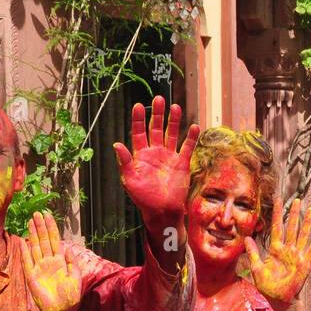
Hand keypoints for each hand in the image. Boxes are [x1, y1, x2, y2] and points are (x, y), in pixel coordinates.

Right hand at [21, 211, 79, 310]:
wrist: (60, 310)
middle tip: (37, 213)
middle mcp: (49, 262)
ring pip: (35, 247)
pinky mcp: (31, 276)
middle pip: (44, 240)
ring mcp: (39, 267)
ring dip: (33, 234)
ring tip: (31, 221)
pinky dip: (24, 251)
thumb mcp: (75, 277)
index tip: (48, 216)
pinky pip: (26, 261)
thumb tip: (69, 248)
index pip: (55, 241)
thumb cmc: (70, 296)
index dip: (52, 228)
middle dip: (41, 227)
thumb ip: (72, 263)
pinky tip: (22, 240)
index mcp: (60, 261)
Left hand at [114, 96, 198, 234]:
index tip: (139, 106)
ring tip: (175, 107)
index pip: (139, 132)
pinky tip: (194, 127)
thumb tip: (117, 145)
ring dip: (173, 121)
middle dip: (157, 114)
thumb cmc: (144, 199)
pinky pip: (187, 148)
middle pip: (156, 128)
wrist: (163, 211)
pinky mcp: (182, 164)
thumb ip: (125, 163)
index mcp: (141, 155)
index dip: (138, 119)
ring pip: (172, 134)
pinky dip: (191, 138)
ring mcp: (169, 157)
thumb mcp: (130, 181)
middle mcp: (155, 153)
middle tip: (159, 99)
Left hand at [246, 199, 310, 310]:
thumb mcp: (257, 269)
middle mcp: (287, 250)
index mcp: (275, 250)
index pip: (277, 228)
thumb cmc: (268, 287)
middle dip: (293, 214)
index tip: (277, 201)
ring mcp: (297, 256)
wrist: (280, 301)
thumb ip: (253, 253)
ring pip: (302, 235)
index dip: (277, 214)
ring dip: (307, 223)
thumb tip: (246, 238)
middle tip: (296, 200)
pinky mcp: (305, 264)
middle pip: (291, 228)